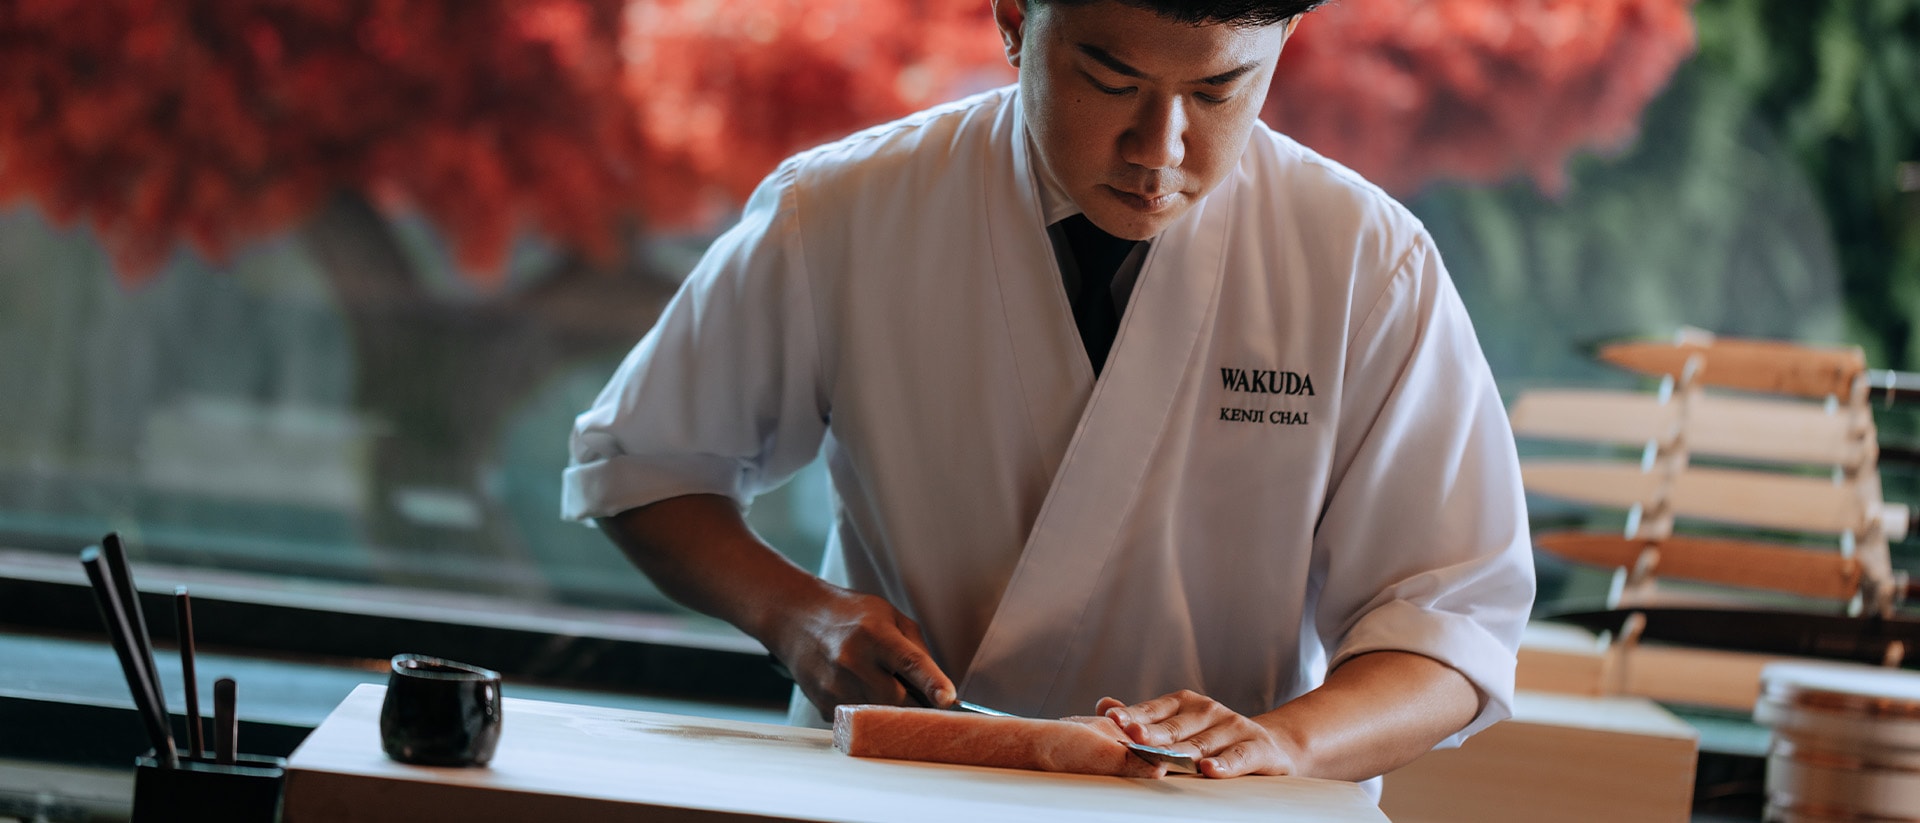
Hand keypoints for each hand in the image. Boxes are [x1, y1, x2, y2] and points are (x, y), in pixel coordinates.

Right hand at [768, 585, 955, 720]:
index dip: (932, 683)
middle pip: (898, 700)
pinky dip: (870, 710)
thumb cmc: (850, 616)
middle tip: (922, 696)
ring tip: (883, 683)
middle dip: (916, 703)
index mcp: (874, 634)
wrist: (798, 620)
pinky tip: (860, 687)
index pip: (909, 662)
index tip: (949, 699)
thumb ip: (917, 649)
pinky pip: (861, 720)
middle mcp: (852, 661)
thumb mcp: (889, 616)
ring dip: (892, 708)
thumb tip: (939, 687)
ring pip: (880, 715)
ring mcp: (835, 686)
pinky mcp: (825, 705)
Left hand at [1096, 691, 1301, 777]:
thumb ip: (1143, 718)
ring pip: (1203, 743)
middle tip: (1132, 736)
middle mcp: (1208, 710)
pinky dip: (1224, 764)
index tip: (1113, 720)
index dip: (1134, 715)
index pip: (1153, 709)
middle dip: (1152, 732)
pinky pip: (1238, 757)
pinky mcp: (1257, 747)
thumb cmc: (1212, 739)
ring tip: (1162, 758)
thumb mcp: (1179, 724)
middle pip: (1174, 727)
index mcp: (1185, 703)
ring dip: (1182, 751)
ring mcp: (1233, 726)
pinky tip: (1209, 770)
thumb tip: (1104, 705)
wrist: (1270, 747)